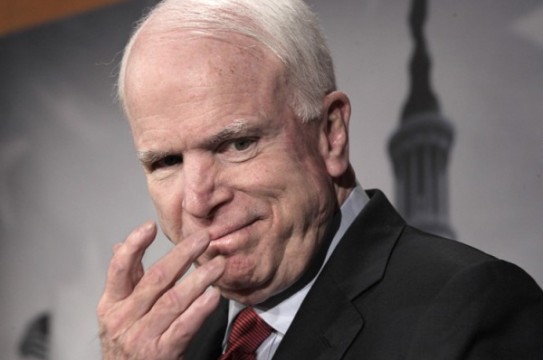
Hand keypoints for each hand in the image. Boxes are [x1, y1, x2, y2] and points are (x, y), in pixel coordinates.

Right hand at [97, 221, 225, 358]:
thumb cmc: (125, 343)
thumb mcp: (116, 312)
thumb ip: (123, 280)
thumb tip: (121, 245)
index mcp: (111, 304)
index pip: (119, 269)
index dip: (134, 246)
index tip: (150, 226)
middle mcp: (123, 319)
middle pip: (156, 279)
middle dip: (182, 255)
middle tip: (204, 238)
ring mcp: (142, 336)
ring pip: (174, 300)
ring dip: (200, 278)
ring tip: (218, 264)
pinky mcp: (161, 353)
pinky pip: (184, 326)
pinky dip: (200, 309)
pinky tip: (214, 295)